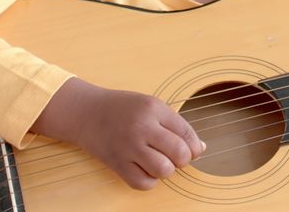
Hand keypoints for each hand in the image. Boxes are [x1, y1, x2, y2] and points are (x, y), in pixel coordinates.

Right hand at [31, 78, 205, 189]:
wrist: (86, 113)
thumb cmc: (123, 109)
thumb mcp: (151, 106)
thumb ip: (176, 125)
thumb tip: (201, 149)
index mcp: (153, 108)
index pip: (186, 132)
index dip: (195, 146)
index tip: (193, 150)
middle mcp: (141, 127)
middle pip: (179, 152)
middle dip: (183, 159)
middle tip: (175, 156)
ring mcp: (128, 146)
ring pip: (164, 170)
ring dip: (166, 170)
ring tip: (159, 161)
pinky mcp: (116, 163)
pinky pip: (143, 183)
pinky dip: (150, 181)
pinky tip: (145, 169)